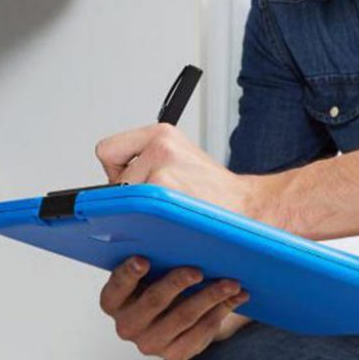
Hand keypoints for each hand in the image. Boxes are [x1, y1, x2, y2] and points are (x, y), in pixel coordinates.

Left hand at [95, 123, 264, 217]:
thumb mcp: (181, 160)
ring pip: (125, 201)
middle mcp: (161, 145)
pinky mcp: (165, 193)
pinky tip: (172, 223)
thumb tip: (108, 191)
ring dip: (142, 213)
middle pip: (114, 181)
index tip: (132, 187)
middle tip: (163, 205)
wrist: (251, 208)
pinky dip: (149, 225)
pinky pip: (136, 216)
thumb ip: (146, 163)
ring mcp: (162, 169)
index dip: (119, 174)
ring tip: (172, 214)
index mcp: (162, 134)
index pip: (109, 152)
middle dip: (131, 198)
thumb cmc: (215, 194)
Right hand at [99, 256, 249, 359]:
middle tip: (197, 270)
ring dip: (210, 297)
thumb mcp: (151, 268)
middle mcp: (127, 326)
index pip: (116, 287)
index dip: (129, 273)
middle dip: (177, 283)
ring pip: (183, 317)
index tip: (143, 260)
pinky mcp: (175, 354)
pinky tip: (235, 297)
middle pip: (153, 301)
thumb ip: (154, 252)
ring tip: (231, 283)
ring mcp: (150, 343)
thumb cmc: (159, 281)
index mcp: (113, 301)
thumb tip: (171, 225)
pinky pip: (200, 332)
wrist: (174, 314)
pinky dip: (220, 312)